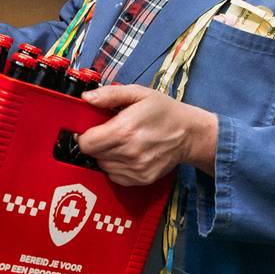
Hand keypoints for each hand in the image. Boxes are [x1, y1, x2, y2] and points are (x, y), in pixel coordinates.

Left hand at [77, 84, 217, 185]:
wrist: (189, 133)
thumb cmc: (164, 111)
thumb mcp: (138, 93)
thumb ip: (110, 95)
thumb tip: (86, 98)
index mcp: (124, 130)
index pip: (86, 143)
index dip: (85, 135)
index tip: (92, 128)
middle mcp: (129, 153)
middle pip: (93, 155)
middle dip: (96, 143)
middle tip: (110, 132)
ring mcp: (136, 169)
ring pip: (103, 166)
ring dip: (106, 155)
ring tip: (121, 143)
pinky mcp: (142, 179)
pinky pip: (115, 176)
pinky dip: (116, 166)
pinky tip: (128, 154)